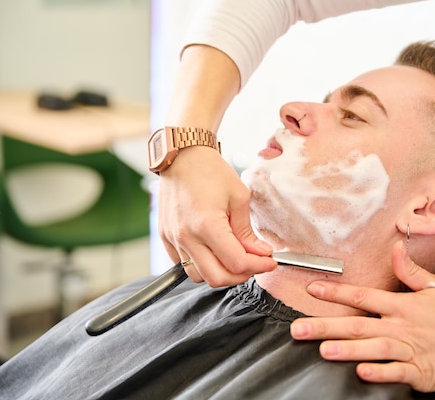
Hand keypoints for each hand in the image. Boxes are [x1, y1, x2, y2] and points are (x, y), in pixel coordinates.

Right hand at [158, 146, 275, 286]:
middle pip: (217, 278)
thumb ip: (248, 231)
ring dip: (219, 272)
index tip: (269, 261)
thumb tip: (260, 253)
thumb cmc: (211, 171)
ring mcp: (173, 238)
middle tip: (254, 262)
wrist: (182, 156)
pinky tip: (213, 250)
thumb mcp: (239, 197)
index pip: (236, 262)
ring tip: (233, 256)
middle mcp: (186, 236)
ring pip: (198, 276)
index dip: (258, 266)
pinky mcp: (165, 237)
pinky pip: (183, 265)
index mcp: (207, 225)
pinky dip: (201, 265)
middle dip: (240, 275)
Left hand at [290, 241, 434, 391]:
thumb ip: (411, 271)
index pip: (363, 296)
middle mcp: (403, 327)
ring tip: (323, 350)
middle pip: (358, 325)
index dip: (336, 293)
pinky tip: (361, 372)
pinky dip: (379, 372)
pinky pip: (396, 373)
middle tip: (299, 330)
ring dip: (347, 350)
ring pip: (373, 349)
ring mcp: (411, 351)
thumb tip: (395, 248)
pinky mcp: (421, 373)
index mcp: (403, 305)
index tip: (312, 291)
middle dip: (326, 327)